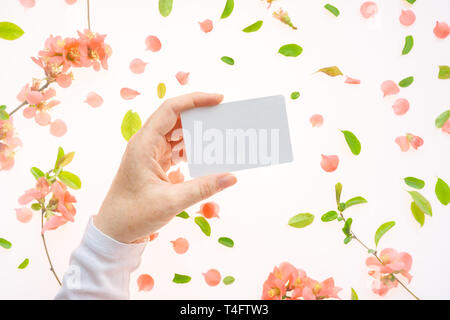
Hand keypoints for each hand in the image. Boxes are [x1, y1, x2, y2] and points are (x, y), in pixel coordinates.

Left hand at [94, 92, 236, 242]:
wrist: (114, 232)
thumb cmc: (134, 215)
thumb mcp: (171, 201)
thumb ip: (203, 188)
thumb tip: (232, 177)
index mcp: (144, 144)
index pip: (171, 109)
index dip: (196, 100)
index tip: (219, 100)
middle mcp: (146, 144)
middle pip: (175, 118)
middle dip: (199, 115)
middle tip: (223, 117)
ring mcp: (149, 154)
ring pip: (176, 134)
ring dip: (196, 134)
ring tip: (218, 135)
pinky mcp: (154, 165)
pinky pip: (176, 150)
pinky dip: (191, 150)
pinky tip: (206, 155)